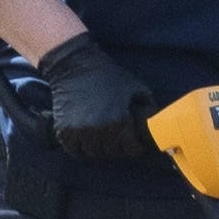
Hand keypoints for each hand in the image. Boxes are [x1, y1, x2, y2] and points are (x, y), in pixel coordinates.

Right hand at [36, 34, 156, 160]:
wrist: (74, 66)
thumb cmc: (106, 75)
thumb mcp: (135, 86)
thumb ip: (147, 104)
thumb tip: (155, 119)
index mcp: (119, 121)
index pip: (131, 149)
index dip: (135, 146)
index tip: (133, 142)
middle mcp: (99, 130)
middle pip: (112, 152)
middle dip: (117, 146)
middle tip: (117, 139)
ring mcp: (80, 132)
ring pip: (93, 153)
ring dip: (99, 147)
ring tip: (102, 138)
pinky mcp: (63, 130)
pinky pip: (74, 150)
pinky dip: (80, 147)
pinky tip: (86, 139)